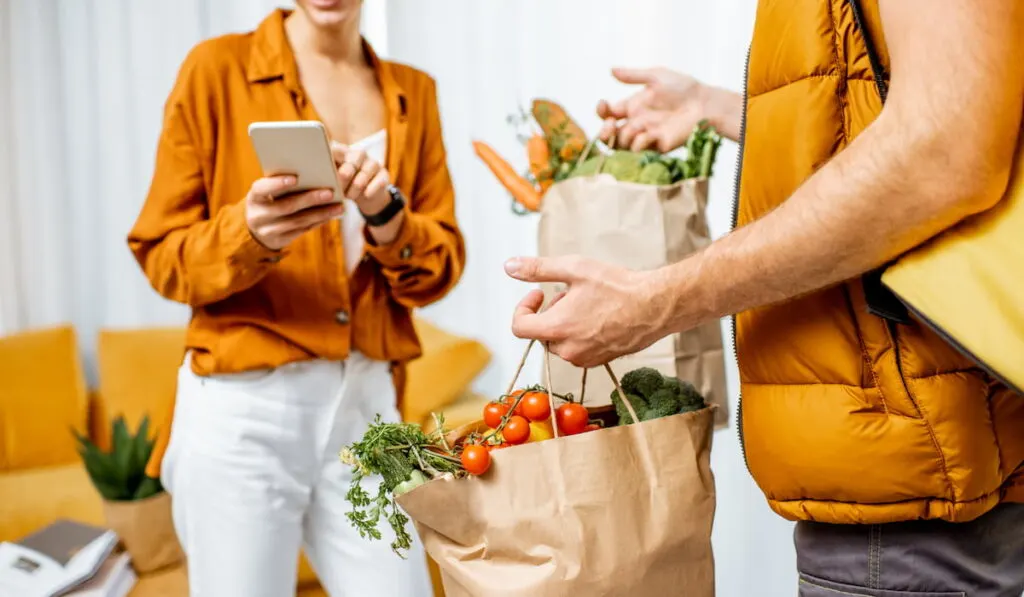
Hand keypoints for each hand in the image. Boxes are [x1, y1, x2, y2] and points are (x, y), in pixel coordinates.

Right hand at [245, 175, 344, 250]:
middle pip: (287, 207)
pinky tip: (332, 214)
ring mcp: (269, 231)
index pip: (262, 189)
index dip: (277, 184)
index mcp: (254, 198)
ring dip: (321, 213)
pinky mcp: (281, 241)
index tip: (295, 178)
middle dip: (310, 199)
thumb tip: (312, 170)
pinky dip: (319, 221)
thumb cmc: (267, 200)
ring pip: (298, 221)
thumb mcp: (266, 192)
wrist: (255, 229)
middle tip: (330, 192)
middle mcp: (259, 216)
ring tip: (339, 206)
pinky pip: (303, 230)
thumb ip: (281, 183)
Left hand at [330, 141, 390, 216]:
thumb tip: (310, 177)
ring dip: (355, 188)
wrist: (366, 196)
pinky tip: (364, 196)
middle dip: (343, 178)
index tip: (325, 173)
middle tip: (337, 189)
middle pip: (351, 163)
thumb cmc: (344, 186)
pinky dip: (370, 190)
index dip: (329, 160)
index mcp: (342, 151)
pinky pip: (378, 182)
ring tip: (348, 196)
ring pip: (364, 174)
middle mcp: (358, 154)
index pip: (334, 150)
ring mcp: (373, 163)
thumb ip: (324, 175)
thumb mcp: (332, 180)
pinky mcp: (384, 174)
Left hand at [504, 255, 667, 367]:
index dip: (523, 307)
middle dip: (551, 312)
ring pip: (561, 341)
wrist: (656, 306)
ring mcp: (584, 358)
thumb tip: (510, 266)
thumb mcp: (574, 269)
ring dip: (566, 323)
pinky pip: (578, 349)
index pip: (519, 327)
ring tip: (588, 303)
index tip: (538, 294)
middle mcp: (568, 350)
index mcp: (557, 328)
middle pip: (542, 333)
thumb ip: (538, 269)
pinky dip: (581, 333)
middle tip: (572, 293)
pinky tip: (600, 316)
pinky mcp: (600, 361)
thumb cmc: (619, 287)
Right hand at [597, 67, 713, 151]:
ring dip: (624, 135)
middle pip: (609, 135)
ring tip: (638, 125)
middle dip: (604, 132)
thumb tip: (611, 70)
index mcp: (633, 107)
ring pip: (620, 145)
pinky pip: (638, 150)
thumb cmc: (684, 88)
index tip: (603, 104)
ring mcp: (645, 136)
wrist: (704, 104)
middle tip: (610, 125)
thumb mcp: (657, 76)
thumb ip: (634, 76)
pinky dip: (639, 143)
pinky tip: (649, 133)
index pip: (608, 114)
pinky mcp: (656, 147)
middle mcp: (636, 123)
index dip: (601, 111)